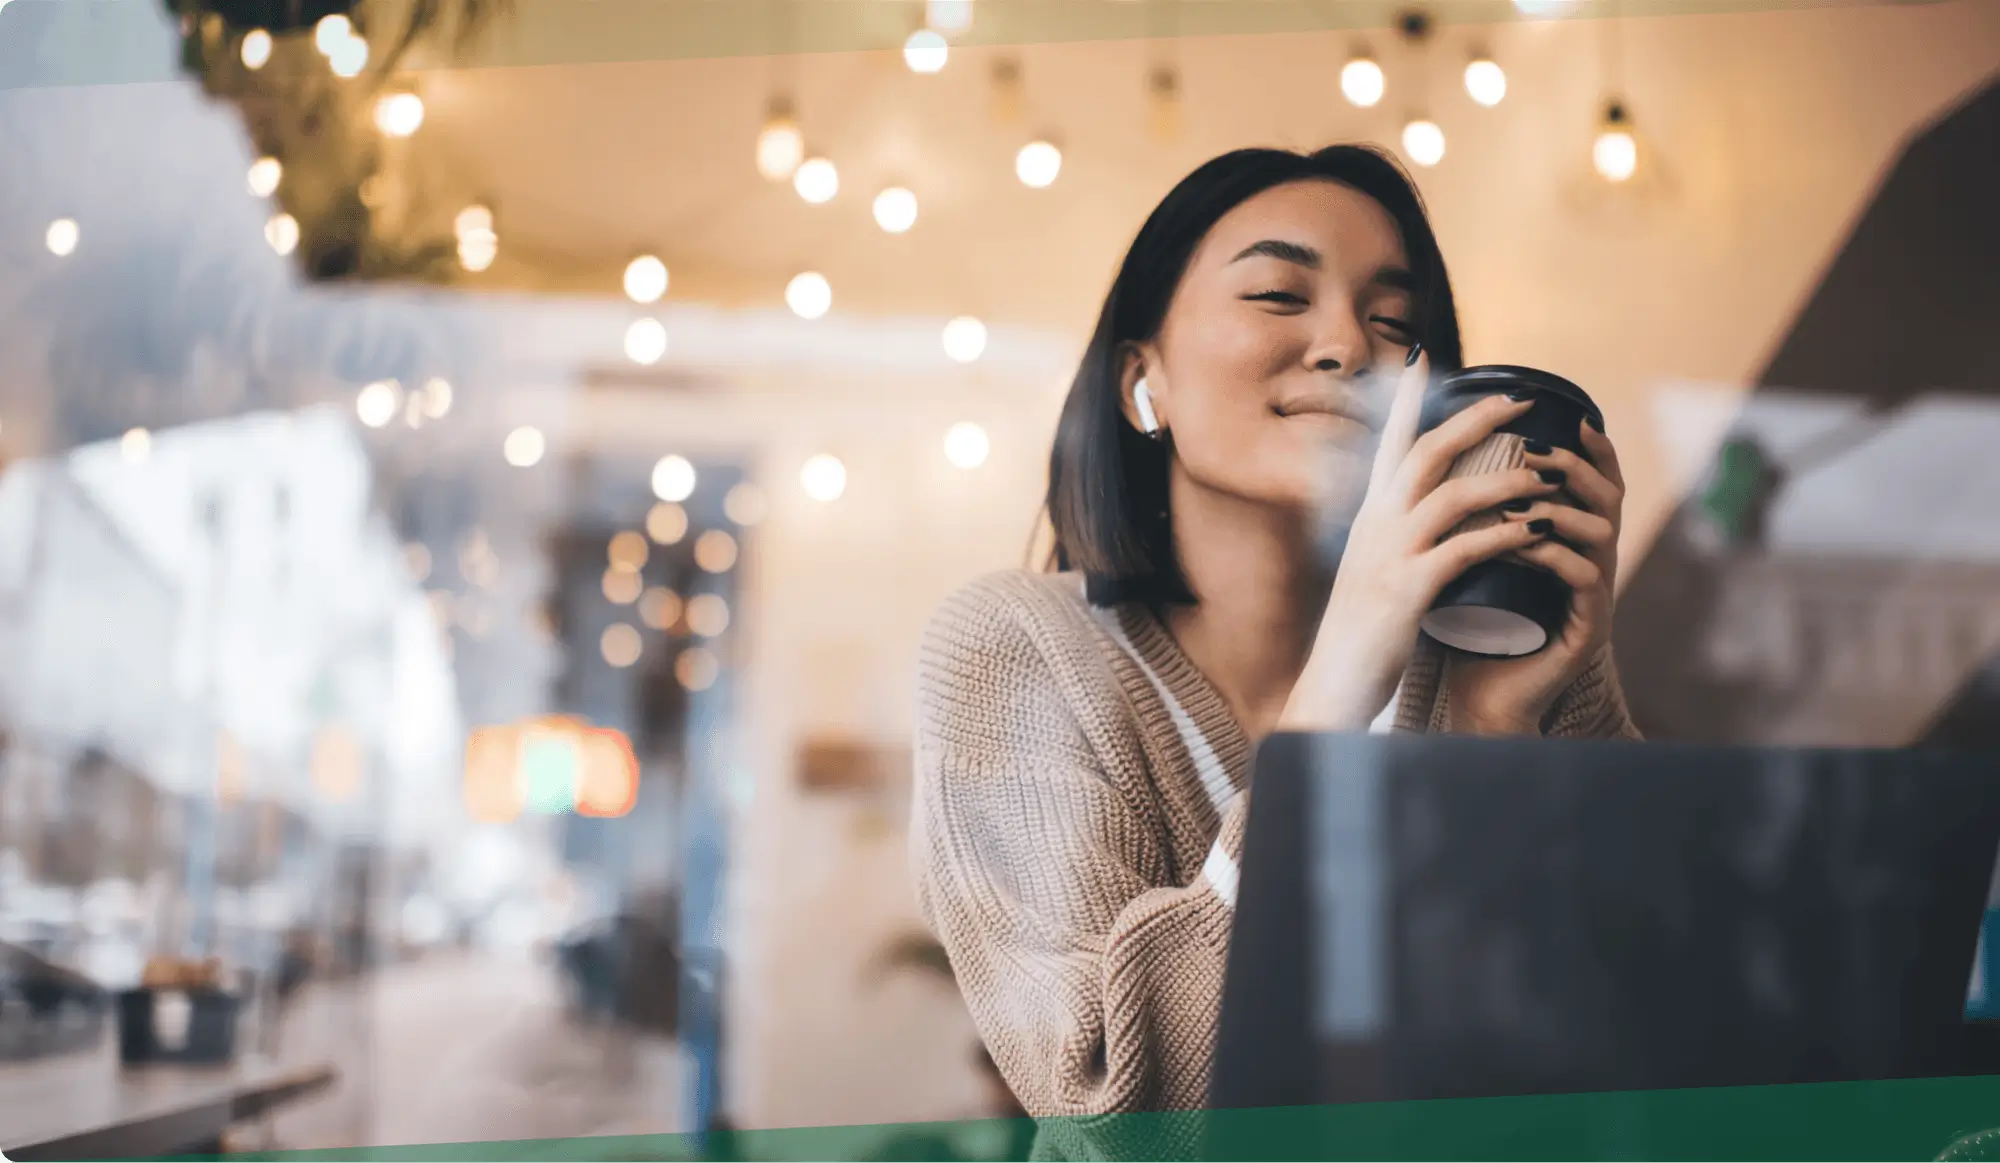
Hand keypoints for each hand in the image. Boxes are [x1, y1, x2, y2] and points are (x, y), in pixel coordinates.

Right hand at [1279, 348, 1567, 731]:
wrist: (1333, 683)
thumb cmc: (1359, 633)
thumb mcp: (1371, 571)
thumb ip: (1395, 540)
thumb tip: (1424, 519)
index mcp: (1369, 517)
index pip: (1389, 443)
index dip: (1407, 399)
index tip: (1426, 357)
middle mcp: (1376, 524)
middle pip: (1426, 451)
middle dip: (1475, 420)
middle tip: (1519, 401)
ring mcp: (1391, 554)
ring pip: (1452, 495)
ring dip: (1504, 479)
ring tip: (1545, 473)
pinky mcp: (1409, 589)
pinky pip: (1466, 548)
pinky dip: (1505, 534)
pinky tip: (1536, 529)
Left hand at [1443, 417, 1625, 734]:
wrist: (1478, 694)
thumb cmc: (1470, 624)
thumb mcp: (1471, 557)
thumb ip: (1473, 514)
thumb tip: (1435, 452)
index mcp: (1571, 543)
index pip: (1592, 483)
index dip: (1589, 448)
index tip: (1570, 414)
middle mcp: (1592, 563)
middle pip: (1609, 498)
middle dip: (1574, 468)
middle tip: (1533, 450)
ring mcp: (1595, 597)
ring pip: (1603, 534)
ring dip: (1561, 508)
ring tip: (1520, 498)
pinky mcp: (1587, 629)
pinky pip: (1584, 580)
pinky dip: (1554, 554)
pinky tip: (1524, 542)